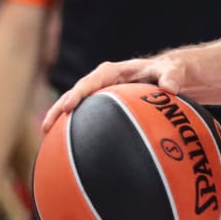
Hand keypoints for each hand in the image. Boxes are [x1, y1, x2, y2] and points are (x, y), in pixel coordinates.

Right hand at [42, 51, 190, 133]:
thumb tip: (171, 87)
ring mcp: (102, 96)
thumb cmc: (172, 72)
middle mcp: (103, 83)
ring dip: (62, 121)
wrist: (173, 77)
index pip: (91, 82)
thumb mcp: (175, 71)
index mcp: (114, 72)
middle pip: (75, 95)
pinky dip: (78, 129)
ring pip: (78, 108)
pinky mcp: (105, 108)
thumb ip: (172, 76)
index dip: (78, 94)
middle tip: (46, 126)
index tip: (69, 107)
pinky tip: (69, 148)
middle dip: (59, 109)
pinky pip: (89, 118)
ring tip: (47, 139)